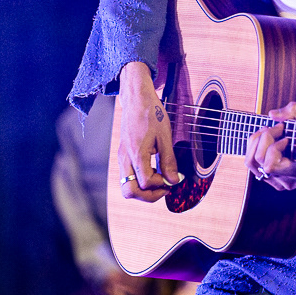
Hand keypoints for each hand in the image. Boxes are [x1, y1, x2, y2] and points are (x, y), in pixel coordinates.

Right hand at [118, 62, 179, 202]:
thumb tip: (174, 180)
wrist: (136, 99)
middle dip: (148, 195)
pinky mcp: (123, 155)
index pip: (145, 182)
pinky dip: (140, 180)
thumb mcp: (165, 136)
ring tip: (160, 179)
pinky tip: (153, 170)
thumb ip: (169, 160)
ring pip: (126, 186)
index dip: (161, 185)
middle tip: (165, 188)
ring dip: (143, 189)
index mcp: (136, 154)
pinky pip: (128, 177)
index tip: (173, 178)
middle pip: (129, 191)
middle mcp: (125, 159)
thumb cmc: (152, 114)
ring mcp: (122, 158)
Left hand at [245, 102, 295, 190]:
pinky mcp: (272, 179)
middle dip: (264, 138)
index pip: (270, 165)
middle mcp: (286, 181)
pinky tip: (267, 140)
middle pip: (258, 161)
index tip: (287, 137)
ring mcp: (278, 182)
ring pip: (251, 163)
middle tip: (277, 128)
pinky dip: (256, 148)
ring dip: (256, 143)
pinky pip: (254, 164)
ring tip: (268, 132)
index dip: (274, 147)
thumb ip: (293, 112)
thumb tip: (272, 114)